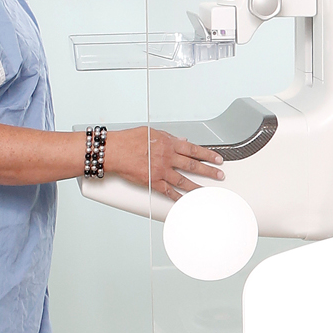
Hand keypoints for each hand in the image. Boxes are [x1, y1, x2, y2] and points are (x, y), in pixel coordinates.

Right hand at [103, 127, 224, 198]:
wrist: (113, 151)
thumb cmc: (128, 140)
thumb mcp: (151, 132)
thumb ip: (169, 137)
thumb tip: (182, 141)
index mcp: (168, 144)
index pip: (193, 150)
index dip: (208, 155)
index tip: (218, 159)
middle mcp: (167, 158)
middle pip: (193, 166)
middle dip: (209, 171)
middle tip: (219, 175)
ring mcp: (160, 171)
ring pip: (184, 181)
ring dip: (197, 187)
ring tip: (207, 191)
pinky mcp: (153, 182)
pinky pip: (168, 192)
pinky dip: (177, 197)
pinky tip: (185, 200)